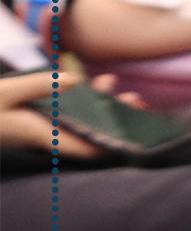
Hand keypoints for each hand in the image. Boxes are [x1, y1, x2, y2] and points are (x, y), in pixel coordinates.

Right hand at [0, 66, 133, 155]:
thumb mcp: (5, 93)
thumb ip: (39, 86)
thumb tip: (75, 81)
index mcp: (43, 137)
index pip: (86, 149)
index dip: (112, 145)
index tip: (136, 135)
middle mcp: (48, 138)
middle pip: (91, 136)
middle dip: (115, 121)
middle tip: (136, 100)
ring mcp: (44, 131)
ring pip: (82, 123)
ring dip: (101, 106)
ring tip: (115, 84)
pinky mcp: (39, 123)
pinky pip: (69, 115)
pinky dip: (83, 101)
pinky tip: (92, 83)